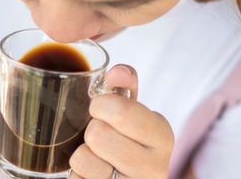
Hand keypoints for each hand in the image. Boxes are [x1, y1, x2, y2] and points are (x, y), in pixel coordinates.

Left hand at [69, 64, 173, 178]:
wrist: (136, 177)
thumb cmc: (130, 139)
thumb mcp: (133, 111)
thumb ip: (125, 86)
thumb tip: (117, 72)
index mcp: (162, 134)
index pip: (119, 111)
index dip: (100, 105)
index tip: (103, 109)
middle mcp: (155, 166)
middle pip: (97, 135)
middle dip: (91, 129)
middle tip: (99, 133)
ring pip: (82, 159)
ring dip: (82, 154)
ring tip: (97, 155)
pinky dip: (78, 174)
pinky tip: (93, 173)